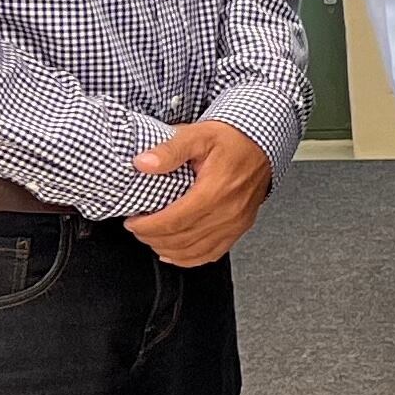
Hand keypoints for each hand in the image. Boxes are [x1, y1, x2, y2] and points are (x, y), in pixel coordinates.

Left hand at [128, 119, 272, 265]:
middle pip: (181, 239)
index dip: (148, 227)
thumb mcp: (197, 135)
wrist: (262, 142)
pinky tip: (175, 254)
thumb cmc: (232, 139)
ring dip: (168, 249)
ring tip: (152, 239)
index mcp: (215, 191)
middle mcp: (228, 212)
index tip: (132, 222)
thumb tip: (143, 163)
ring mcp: (236, 223)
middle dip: (153, 238)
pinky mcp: (240, 227)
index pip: (173, 221)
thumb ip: (169, 150)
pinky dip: (190, 259)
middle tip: (137, 229)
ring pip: (195, 251)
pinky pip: (213, 253)